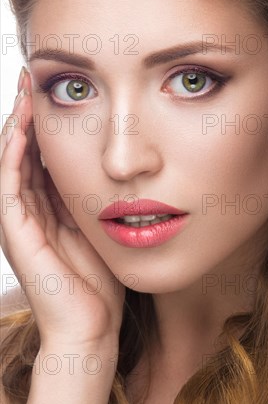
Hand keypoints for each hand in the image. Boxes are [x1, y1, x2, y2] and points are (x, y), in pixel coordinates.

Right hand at [0, 68, 124, 348]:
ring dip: (17, 127)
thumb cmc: (102, 284)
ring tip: (26, 91)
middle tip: (35, 77)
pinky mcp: (16, 234)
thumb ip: (101, 201)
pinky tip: (20, 130)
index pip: (45, 156)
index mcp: (52, 209)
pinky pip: (9, 187)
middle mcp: (32, 211)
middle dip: (29, 115)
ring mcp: (21, 222)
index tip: (61, 91)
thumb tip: (120, 170)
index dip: (49, 124)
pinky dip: (11, 157)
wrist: (91, 326)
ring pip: (12, 163)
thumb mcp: (104, 231)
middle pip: (25, 152)